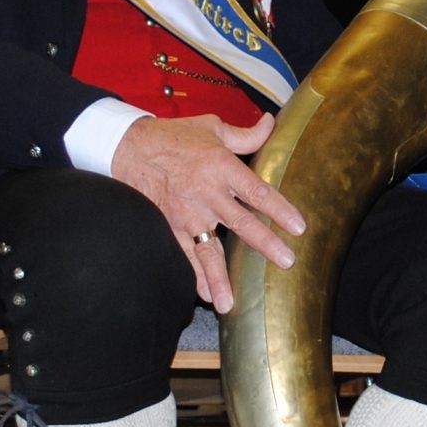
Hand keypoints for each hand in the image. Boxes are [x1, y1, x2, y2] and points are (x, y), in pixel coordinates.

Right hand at [111, 112, 306, 313]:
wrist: (128, 147)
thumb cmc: (174, 136)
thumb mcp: (212, 128)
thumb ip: (246, 134)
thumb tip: (272, 124)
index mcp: (221, 166)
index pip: (257, 191)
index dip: (279, 209)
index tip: (298, 227)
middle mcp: (206, 192)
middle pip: (241, 223)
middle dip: (265, 244)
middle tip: (286, 261)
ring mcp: (186, 212)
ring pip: (208, 247)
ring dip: (220, 276)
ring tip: (230, 302)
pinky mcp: (168, 224)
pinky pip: (183, 252)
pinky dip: (193, 274)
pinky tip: (204, 294)